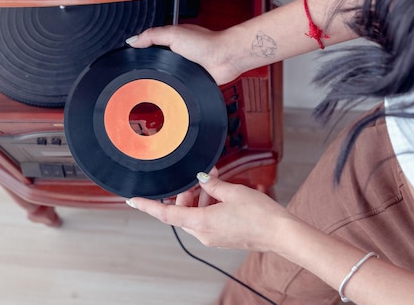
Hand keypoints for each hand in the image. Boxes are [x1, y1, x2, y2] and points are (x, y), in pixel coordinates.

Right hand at [126, 24, 242, 84]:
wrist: (224, 58)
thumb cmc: (206, 43)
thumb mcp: (173, 34)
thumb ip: (152, 35)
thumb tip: (132, 40)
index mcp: (171, 39)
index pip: (149, 44)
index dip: (139, 51)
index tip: (128, 57)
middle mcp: (177, 52)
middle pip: (155, 61)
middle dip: (148, 67)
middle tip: (137, 73)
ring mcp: (183, 66)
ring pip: (165, 74)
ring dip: (161, 78)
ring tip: (151, 82)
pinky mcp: (190, 78)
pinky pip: (176, 83)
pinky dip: (172, 85)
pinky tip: (168, 87)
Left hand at [127, 168, 294, 251]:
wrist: (281, 233)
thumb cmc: (260, 215)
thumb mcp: (233, 191)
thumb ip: (211, 183)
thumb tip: (200, 178)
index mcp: (200, 222)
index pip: (165, 213)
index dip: (147, 206)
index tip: (132, 200)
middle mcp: (203, 233)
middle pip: (180, 211)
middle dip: (185, 192)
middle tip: (196, 176)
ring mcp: (212, 237)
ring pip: (194, 214)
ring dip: (199, 197)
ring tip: (213, 180)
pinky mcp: (221, 237)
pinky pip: (206, 219)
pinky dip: (208, 205)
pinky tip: (220, 192)